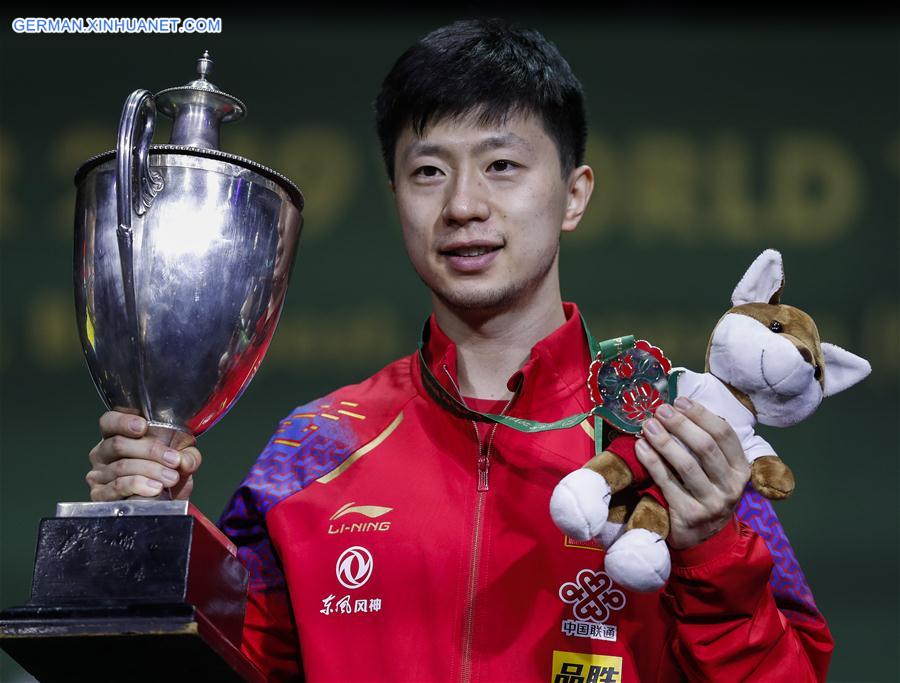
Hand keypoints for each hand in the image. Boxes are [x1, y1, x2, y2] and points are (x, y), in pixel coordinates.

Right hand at [86, 411, 201, 500]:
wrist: (164, 503)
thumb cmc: (166, 473)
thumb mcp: (182, 460)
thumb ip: (188, 456)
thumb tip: (185, 461)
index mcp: (117, 435)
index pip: (109, 422)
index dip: (123, 422)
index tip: (143, 427)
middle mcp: (103, 453)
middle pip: (118, 444)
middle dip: (151, 451)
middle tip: (174, 460)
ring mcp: (99, 474)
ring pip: (121, 466)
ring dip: (150, 471)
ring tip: (171, 478)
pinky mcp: (99, 495)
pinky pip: (116, 487)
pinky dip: (137, 486)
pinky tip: (154, 489)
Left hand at [634, 397, 748, 549]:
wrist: (703, 539)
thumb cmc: (707, 494)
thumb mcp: (718, 472)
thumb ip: (709, 445)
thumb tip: (682, 407)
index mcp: (741, 471)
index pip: (725, 435)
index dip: (701, 415)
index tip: (680, 401)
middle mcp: (731, 487)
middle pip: (706, 447)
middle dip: (681, 424)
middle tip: (661, 410)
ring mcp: (712, 504)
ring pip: (687, 465)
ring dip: (665, 441)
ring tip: (648, 424)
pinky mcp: (689, 516)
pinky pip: (667, 483)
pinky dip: (652, 462)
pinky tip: (640, 447)